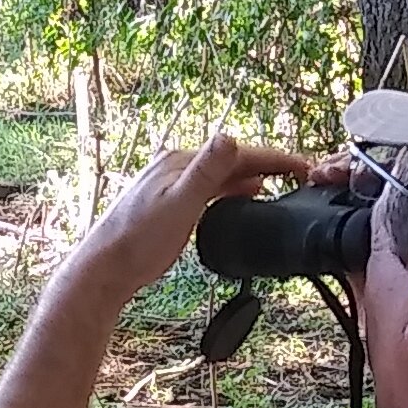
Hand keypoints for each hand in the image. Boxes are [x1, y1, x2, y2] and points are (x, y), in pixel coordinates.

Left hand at [76, 135, 299, 302]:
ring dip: (250, 178)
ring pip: (220, 176)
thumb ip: (207, 172)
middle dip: (266, 166)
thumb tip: (230, 138)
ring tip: (279, 185)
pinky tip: (241, 200)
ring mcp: (169, 185)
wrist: (105, 269)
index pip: (237, 153)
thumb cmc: (138, 242)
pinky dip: (231, 191)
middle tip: (299, 174)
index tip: (303, 164)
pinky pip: (209, 190)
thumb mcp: (179, 204)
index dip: (273, 158)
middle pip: (230, 161)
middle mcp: (174, 167)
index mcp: (180, 162)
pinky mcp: (167, 204)